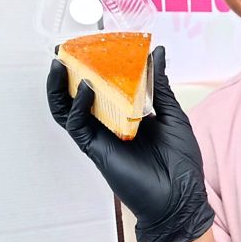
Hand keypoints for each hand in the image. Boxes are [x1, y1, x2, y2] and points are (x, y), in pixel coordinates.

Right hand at [47, 45, 213, 241]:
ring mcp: (100, 136)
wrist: (180, 198)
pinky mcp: (96, 150)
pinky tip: (86, 88)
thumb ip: (159, 84)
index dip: (95, 65)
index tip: (94, 43)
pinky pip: (77, 126)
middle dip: (69, 72)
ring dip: (60, 87)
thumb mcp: (171, 114)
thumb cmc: (180, 162)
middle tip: (64, 50)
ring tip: (59, 65)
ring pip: (68, 109)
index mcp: (126, 114)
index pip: (104, 85)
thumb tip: (156, 53)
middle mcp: (109, 123)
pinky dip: (77, 106)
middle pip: (79, 94)